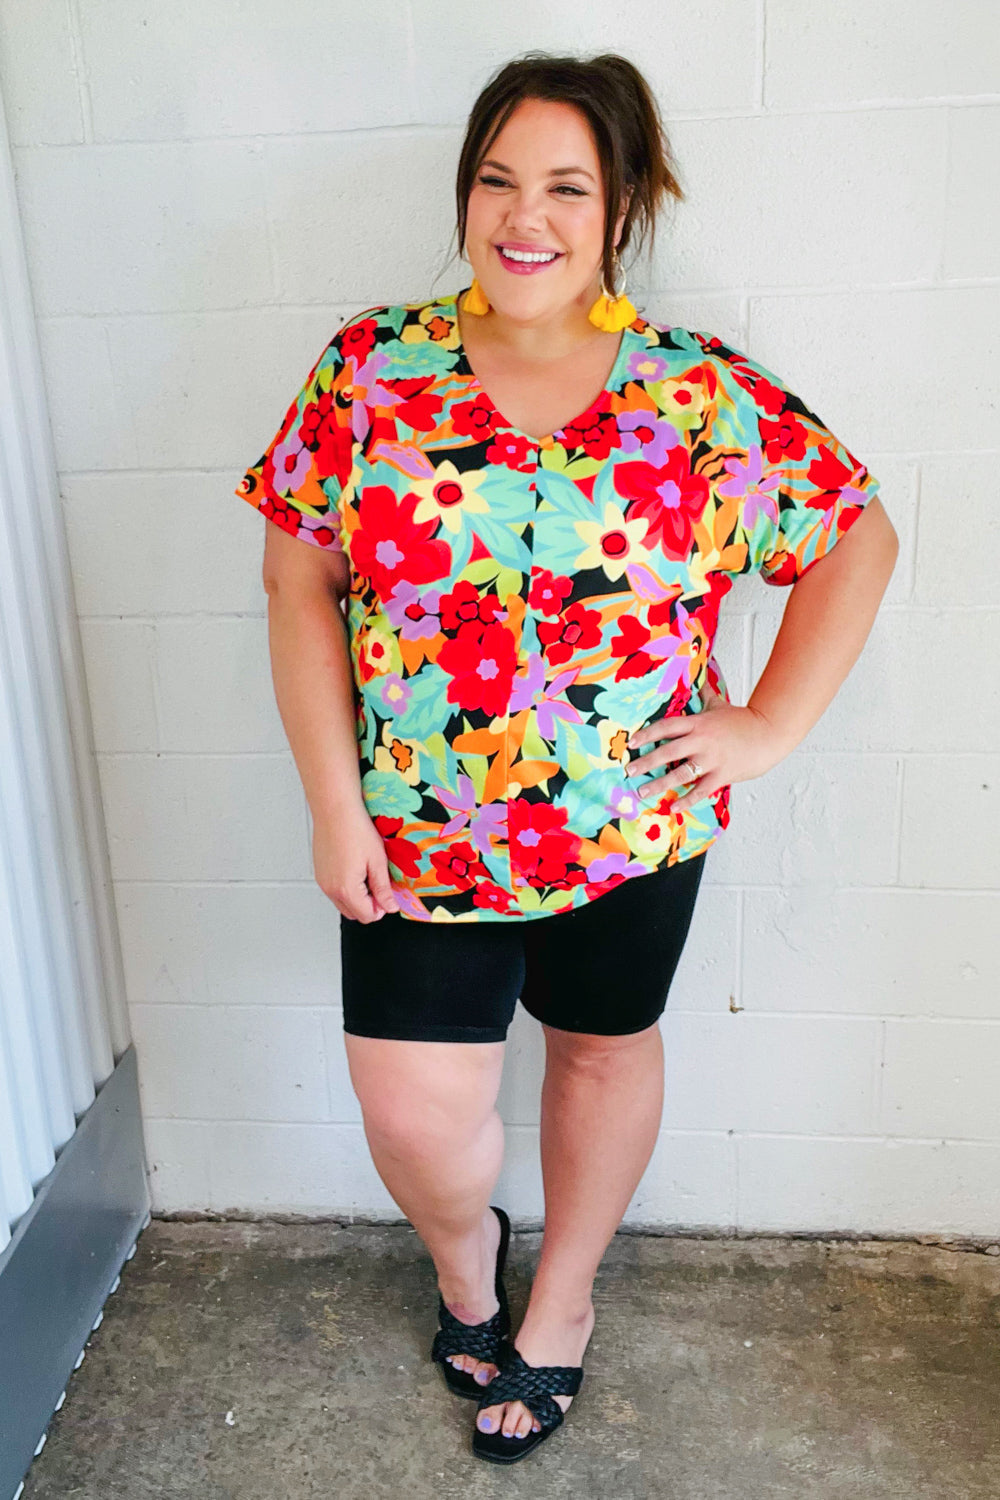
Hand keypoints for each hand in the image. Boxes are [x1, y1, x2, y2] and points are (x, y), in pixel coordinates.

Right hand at [312, 804, 400, 922]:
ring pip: (343, 903)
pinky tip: (354, 868)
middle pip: (353, 914)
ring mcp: (322, 882)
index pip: (367, 916)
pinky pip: (334, 891)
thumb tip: (390, 907)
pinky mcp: (319, 873)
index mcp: (346, 889)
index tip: (388, 894)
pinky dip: (345, 888)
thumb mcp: (377, 861)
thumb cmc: (356, 830)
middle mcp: (330, 889)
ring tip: (367, 874)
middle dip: (369, 906)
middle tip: (379, 885)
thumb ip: (383, 889)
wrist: (335, 810)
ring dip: (357, 898)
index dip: (381, 909)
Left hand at [624, 681, 791, 813]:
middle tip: (629, 771)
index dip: (648, 734)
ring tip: (643, 793)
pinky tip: (672, 807)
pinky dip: (686, 800)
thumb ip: (704, 696)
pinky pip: (701, 790)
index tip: (633, 742)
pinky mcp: (722, 775)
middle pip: (669, 751)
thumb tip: (697, 677)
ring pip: (681, 773)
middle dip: (646, 762)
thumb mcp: (720, 705)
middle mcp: (702, 741)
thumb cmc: (742, 721)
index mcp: (699, 723)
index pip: (668, 726)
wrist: (769, 734)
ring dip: (660, 784)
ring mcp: (712, 759)